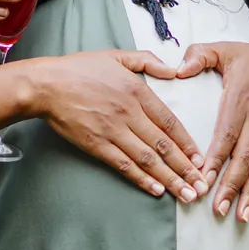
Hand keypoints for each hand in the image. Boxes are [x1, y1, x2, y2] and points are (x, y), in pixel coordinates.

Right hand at [19, 50, 205, 201]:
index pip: (169, 121)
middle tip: (201, 185)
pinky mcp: (96, 145)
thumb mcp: (117, 55)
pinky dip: (141, 178)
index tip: (200, 159)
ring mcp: (112, 131)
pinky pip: (123, 165)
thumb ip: (147, 60)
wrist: (47, 85)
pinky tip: (156, 190)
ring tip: (186, 194)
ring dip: (169, 178)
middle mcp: (128, 113)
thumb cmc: (80, 69)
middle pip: (163, 145)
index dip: (187, 142)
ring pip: (147, 159)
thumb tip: (174, 69)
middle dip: (185, 168)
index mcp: (137, 91)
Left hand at [174, 40, 248, 221]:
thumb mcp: (226, 50)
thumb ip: (199, 55)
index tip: (205, 178)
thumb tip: (177, 69)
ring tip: (240, 216)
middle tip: (219, 209)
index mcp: (240, 101)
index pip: (227, 134)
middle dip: (232, 185)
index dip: (217, 158)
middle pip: (245, 158)